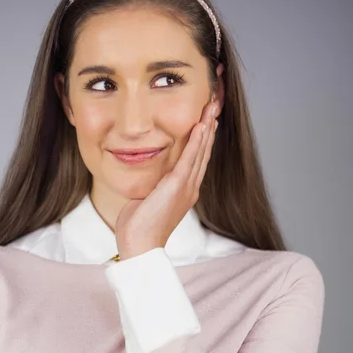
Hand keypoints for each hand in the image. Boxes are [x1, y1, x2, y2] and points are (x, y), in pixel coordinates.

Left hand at [115, 100, 218, 258]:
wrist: (140, 244)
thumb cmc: (139, 227)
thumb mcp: (147, 200)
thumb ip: (152, 187)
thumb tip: (148, 180)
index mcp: (184, 192)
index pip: (196, 161)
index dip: (202, 141)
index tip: (206, 123)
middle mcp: (190, 188)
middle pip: (203, 153)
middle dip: (209, 129)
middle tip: (213, 108)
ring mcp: (186, 187)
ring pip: (200, 152)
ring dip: (207, 129)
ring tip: (212, 109)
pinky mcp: (177, 186)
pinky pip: (190, 158)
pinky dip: (197, 141)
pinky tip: (202, 126)